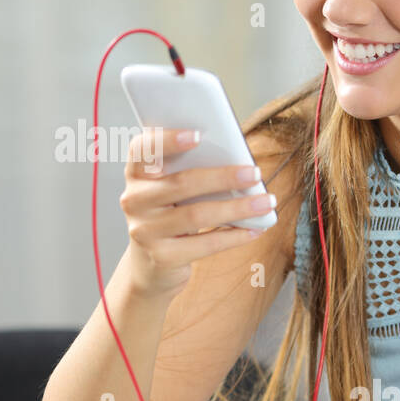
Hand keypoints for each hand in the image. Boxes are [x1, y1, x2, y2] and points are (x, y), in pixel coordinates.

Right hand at [120, 127, 275, 296]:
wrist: (152, 265)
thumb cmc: (171, 214)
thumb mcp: (171, 190)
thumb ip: (189, 172)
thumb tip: (237, 164)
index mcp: (137, 175)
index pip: (142, 150)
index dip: (168, 141)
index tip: (198, 135)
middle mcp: (134, 201)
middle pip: (181, 183)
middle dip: (223, 177)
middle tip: (254, 173)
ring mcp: (145, 231)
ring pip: (196, 215)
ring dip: (237, 208)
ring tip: (265, 203)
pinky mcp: (162, 257)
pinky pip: (205, 244)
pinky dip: (234, 236)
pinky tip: (254, 229)